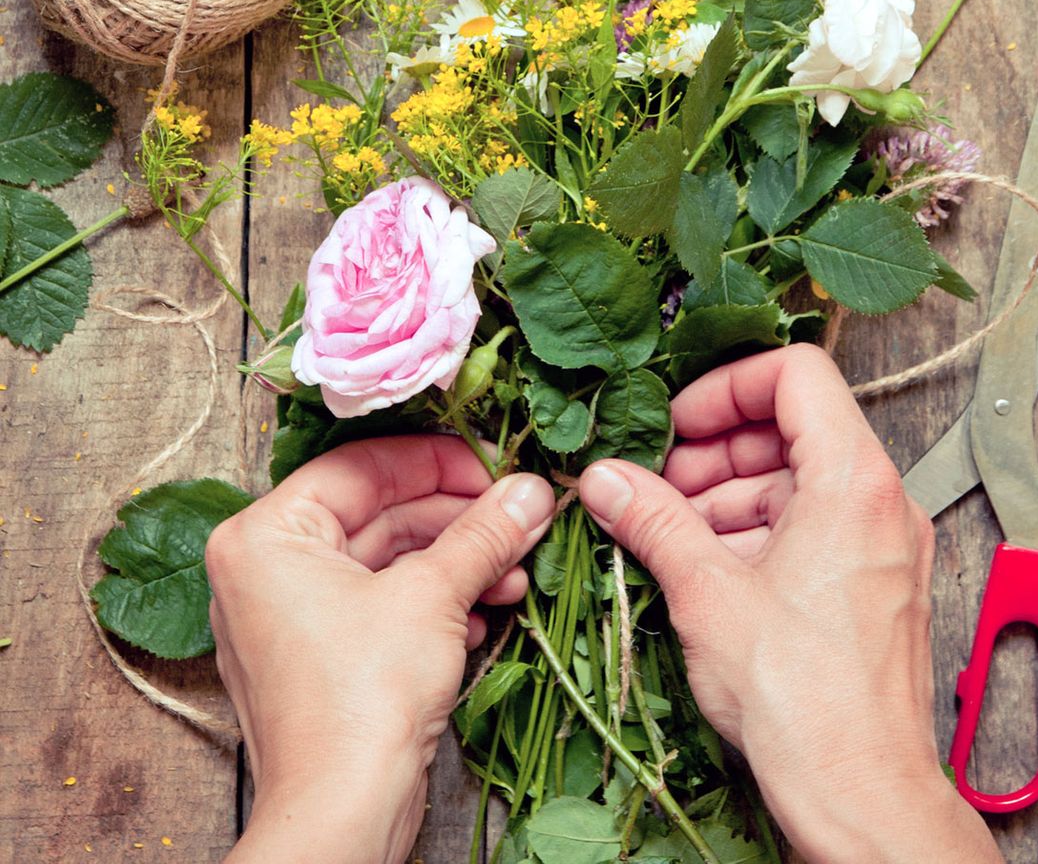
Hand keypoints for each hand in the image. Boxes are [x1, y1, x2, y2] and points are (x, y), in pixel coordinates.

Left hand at [207, 435, 554, 863]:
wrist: (342, 816)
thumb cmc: (362, 698)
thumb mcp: (433, 594)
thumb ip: (484, 531)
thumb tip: (532, 490)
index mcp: (266, 535)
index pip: (363, 466)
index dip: (439, 461)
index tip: (498, 466)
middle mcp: (267, 569)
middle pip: (380, 514)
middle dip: (460, 520)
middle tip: (521, 515)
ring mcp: (293, 617)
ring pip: (388, 562)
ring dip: (459, 562)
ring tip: (517, 568)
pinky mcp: (323, 659)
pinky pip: (383, 605)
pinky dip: (437, 602)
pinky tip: (490, 606)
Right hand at [579, 346, 1000, 863]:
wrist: (861, 794)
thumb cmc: (806, 701)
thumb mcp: (706, 593)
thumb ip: (652, 520)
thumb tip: (607, 480)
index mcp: (854, 480)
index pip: (795, 373)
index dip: (725, 388)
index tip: (678, 423)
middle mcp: (881, 501)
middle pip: (792, 425)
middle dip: (715, 448)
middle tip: (659, 482)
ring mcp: (882, 542)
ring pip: (797, 478)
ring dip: (727, 493)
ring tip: (671, 529)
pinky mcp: (873, 581)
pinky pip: (811, 524)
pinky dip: (755, 529)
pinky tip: (706, 564)